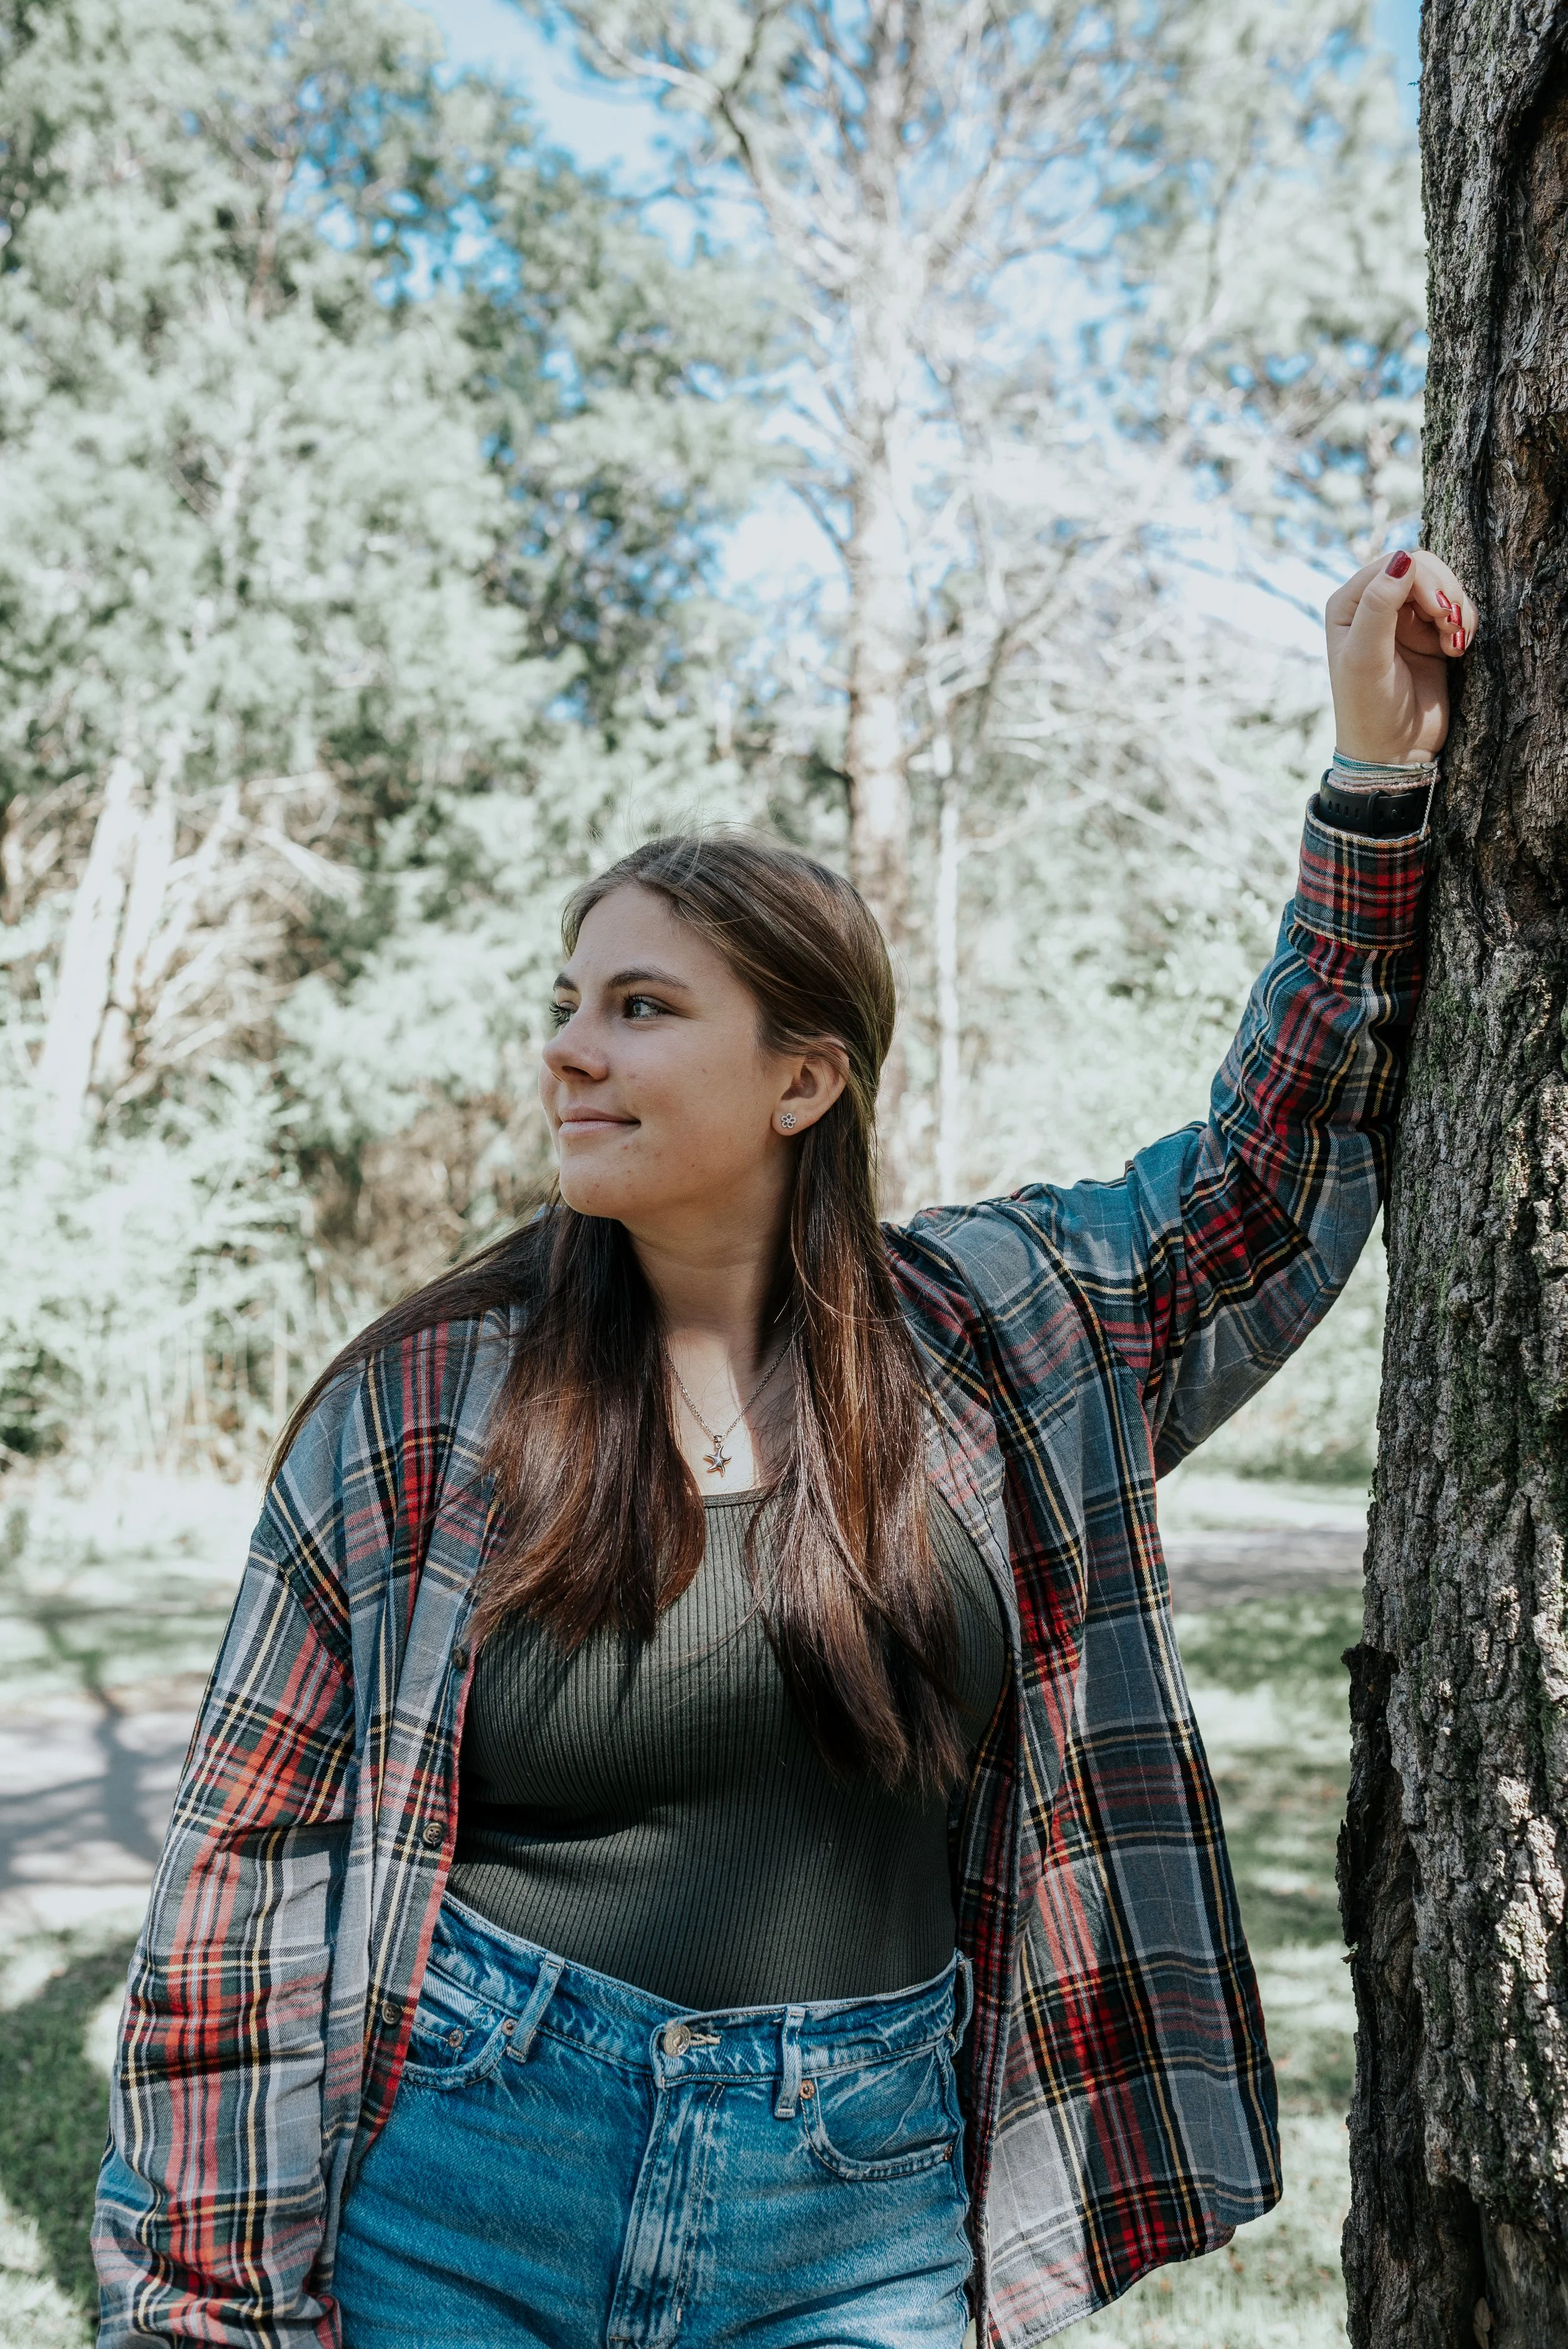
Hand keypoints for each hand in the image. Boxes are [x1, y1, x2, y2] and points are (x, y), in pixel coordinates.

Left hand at [1325, 550, 1478, 764]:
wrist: (1393, 752)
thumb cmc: (1370, 708)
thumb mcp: (1367, 658)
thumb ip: (1380, 606)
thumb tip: (1403, 559)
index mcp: (1349, 604)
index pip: (1395, 563)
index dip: (1424, 580)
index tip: (1440, 613)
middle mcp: (1375, 605)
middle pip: (1424, 568)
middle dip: (1445, 593)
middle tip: (1451, 627)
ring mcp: (1404, 620)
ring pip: (1444, 586)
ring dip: (1458, 610)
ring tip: (1453, 645)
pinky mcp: (1429, 636)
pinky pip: (1456, 609)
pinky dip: (1464, 624)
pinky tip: (1456, 650)